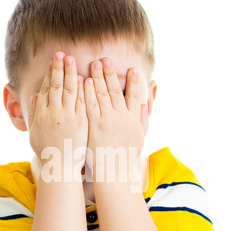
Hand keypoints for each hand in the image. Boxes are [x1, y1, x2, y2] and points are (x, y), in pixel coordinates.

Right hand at [28, 52, 87, 177]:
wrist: (60, 166)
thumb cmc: (47, 151)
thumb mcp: (34, 132)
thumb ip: (33, 113)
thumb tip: (34, 96)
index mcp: (41, 114)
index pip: (45, 89)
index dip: (49, 73)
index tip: (52, 61)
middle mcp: (53, 113)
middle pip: (56, 85)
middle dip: (59, 68)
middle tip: (62, 53)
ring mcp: (68, 116)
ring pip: (70, 90)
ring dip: (71, 73)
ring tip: (72, 60)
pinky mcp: (81, 122)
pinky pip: (82, 102)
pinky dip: (83, 89)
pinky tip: (85, 78)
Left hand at [84, 58, 147, 179]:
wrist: (114, 171)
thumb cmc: (126, 156)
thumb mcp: (140, 137)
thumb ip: (143, 119)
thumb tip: (146, 104)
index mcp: (133, 119)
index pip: (135, 96)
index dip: (134, 82)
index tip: (132, 69)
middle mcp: (121, 116)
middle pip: (115, 90)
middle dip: (110, 73)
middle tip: (106, 59)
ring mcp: (106, 119)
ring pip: (102, 93)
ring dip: (98, 77)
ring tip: (94, 63)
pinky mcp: (93, 124)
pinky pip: (90, 104)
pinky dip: (87, 91)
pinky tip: (84, 80)